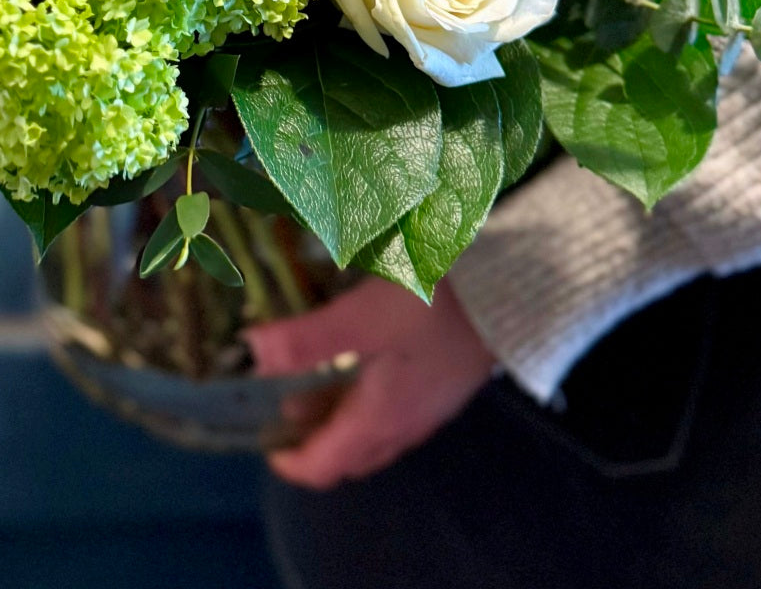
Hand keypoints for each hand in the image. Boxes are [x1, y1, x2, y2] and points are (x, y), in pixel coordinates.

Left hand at [247, 275, 495, 488]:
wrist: (510, 293)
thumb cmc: (431, 305)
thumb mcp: (362, 317)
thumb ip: (306, 339)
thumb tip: (251, 354)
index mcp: (379, 419)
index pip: (327, 466)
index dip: (291, 465)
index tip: (264, 447)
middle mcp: (405, 425)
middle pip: (350, 455)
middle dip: (312, 443)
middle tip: (278, 415)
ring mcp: (429, 407)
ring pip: (373, 434)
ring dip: (337, 420)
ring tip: (306, 387)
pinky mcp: (445, 385)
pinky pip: (395, 413)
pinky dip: (364, 404)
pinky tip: (359, 367)